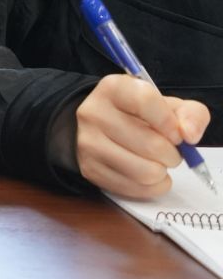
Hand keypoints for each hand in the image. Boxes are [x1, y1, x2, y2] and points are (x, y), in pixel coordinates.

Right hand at [74, 74, 210, 198]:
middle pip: (151, 144)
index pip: (145, 102)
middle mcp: (93, 113)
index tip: (177, 134)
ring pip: (145, 172)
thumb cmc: (142, 115)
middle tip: (169, 151)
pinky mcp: (90, 169)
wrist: (105, 127)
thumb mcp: (170, 105)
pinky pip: (136, 189)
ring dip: (162, 172)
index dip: (170, 123)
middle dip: (172, 154)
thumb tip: (189, 136)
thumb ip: (191, 114)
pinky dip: (152, 186)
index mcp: (113, 88)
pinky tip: (149, 175)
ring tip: (158, 163)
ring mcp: (88, 143)